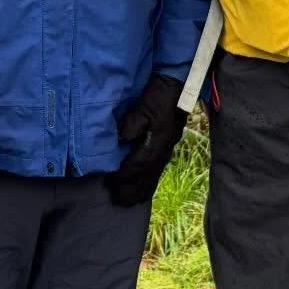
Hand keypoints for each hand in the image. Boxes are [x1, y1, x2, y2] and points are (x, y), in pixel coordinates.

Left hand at [105, 75, 186, 207]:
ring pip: (154, 174)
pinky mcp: (168, 144)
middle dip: (132, 189)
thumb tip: (122, 139)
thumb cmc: (160, 95)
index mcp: (158, 141)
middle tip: (118, 201)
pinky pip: (158, 168)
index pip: (139, 164)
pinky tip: (145, 187)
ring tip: (130, 201)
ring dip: (141, 189)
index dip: (124, 176)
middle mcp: (164, 148)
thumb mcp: (144, 106)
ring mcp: (167, 147)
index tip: (110, 183)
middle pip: (147, 175)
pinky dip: (150, 180)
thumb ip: (133, 123)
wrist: (179, 86)